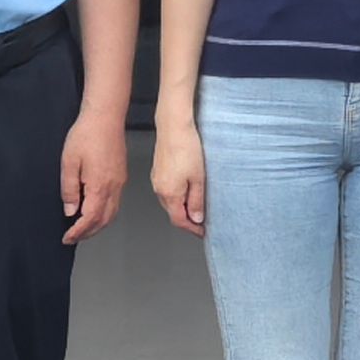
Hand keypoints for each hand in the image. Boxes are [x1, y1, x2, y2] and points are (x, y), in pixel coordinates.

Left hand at [59, 107, 128, 242]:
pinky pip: (115, 203)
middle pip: (104, 220)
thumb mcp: (69, 162)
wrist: (105, 117)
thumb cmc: (85, 136)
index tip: (67, 238)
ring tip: (83, 229)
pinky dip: (105, 214)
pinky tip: (95, 211)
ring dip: (98, 225)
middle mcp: (113, 187)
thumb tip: (70, 211)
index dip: (78, 232)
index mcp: (99, 186)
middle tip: (73, 237)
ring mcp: (120, 182)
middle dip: (89, 233)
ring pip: (112, 213)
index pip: (90, 218)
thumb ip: (69, 189)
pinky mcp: (121, 176)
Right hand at [152, 118, 207, 236]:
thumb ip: (197, 200)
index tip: (202, 231)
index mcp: (169, 194)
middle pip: (173, 212)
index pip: (179, 220)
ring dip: (182, 207)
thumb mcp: (198, 178)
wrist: (174, 127)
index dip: (192, 228)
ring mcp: (157, 180)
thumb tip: (197, 218)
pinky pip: (167, 190)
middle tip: (202, 221)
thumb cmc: (187, 148)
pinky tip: (187, 189)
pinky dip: (177, 195)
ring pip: (170, 201)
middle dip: (187, 219)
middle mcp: (159, 189)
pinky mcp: (158, 171)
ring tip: (198, 205)